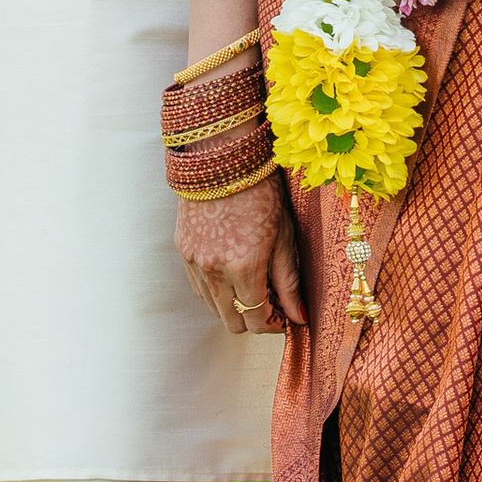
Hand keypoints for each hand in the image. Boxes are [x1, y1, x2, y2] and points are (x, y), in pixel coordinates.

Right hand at [175, 174, 305, 341]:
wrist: (221, 156)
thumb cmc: (260, 189)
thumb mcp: (284, 234)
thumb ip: (289, 281)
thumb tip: (299, 317)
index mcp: (243, 266)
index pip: (256, 321)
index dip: (273, 325)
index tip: (285, 317)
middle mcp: (213, 270)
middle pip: (232, 323)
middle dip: (254, 320)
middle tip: (272, 304)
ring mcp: (194, 262)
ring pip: (213, 308)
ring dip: (234, 306)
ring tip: (254, 285)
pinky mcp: (182, 251)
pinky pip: (199, 287)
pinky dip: (217, 290)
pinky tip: (233, 273)